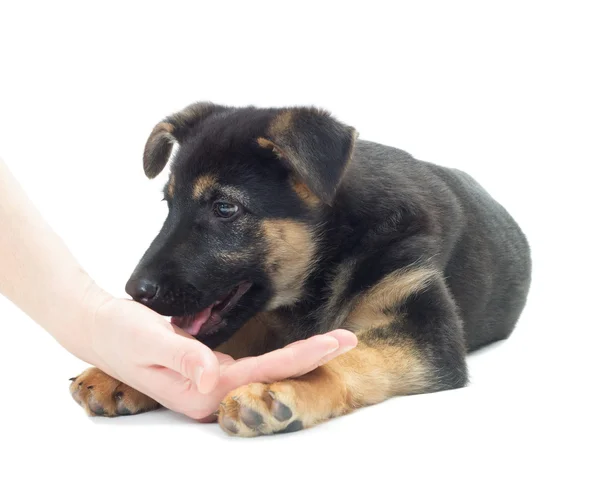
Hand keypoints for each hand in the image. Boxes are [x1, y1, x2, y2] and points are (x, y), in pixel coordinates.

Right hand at [83, 289, 356, 419]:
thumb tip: (213, 375)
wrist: (96, 326)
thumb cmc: (117, 333)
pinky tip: (296, 342)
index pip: (262, 373)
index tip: (336, 341)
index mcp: (201, 390)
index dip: (301, 356)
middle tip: (350, 338)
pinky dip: (277, 351)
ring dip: (299, 354)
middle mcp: (211, 391)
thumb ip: (181, 357)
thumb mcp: (147, 341)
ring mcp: (211, 381)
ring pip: (265, 368)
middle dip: (312, 355)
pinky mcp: (208, 368)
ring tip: (334, 339)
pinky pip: (251, 362)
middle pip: (272, 373)